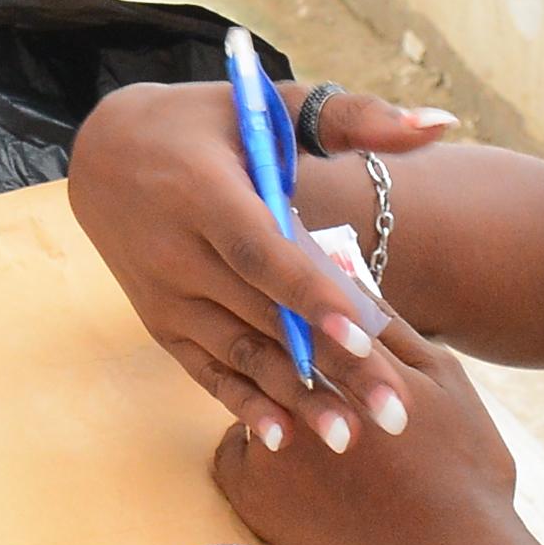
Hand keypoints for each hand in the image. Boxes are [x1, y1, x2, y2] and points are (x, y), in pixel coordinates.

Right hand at [68, 80, 442, 429]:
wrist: (103, 154)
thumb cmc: (204, 123)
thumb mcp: (269, 104)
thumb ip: (354, 116)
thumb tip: (439, 124)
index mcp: (203, 192)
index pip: (262, 251)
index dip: (312, 295)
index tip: (364, 337)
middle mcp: (177, 251)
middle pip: (265, 316)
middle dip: (332, 367)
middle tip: (394, 413)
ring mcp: (166, 295)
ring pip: (240, 353)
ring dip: (295, 400)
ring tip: (350, 439)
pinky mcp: (162, 323)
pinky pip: (206, 370)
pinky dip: (244, 406)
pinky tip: (285, 441)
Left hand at [208, 318, 517, 544]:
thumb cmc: (464, 471)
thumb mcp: (446, 381)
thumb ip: (394, 330)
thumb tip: (350, 284)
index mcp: (348, 361)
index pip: (306, 310)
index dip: (303, 308)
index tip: (306, 314)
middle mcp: (301, 395)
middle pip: (268, 348)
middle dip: (276, 346)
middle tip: (297, 368)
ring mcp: (271, 443)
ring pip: (249, 396)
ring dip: (265, 397)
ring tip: (300, 418)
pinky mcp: (251, 489)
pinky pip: (235, 448)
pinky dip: (257, 447)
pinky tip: (293, 460)